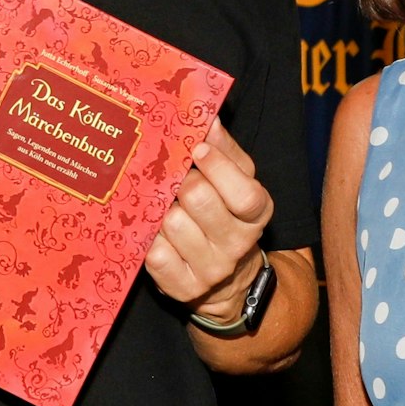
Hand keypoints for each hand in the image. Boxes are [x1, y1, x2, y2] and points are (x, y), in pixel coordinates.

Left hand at [144, 120, 273, 322]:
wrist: (225, 277)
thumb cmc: (225, 213)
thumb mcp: (236, 179)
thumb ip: (224, 148)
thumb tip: (208, 116)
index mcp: (256, 214)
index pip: (243, 192)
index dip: (217, 166)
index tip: (197, 148)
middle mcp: (238, 244)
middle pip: (199, 200)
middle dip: (180, 182)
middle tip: (173, 179)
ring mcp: (211, 270)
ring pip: (172, 224)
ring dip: (160, 209)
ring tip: (162, 205)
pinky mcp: (183, 288)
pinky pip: (154, 254)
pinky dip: (148, 238)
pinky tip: (152, 230)